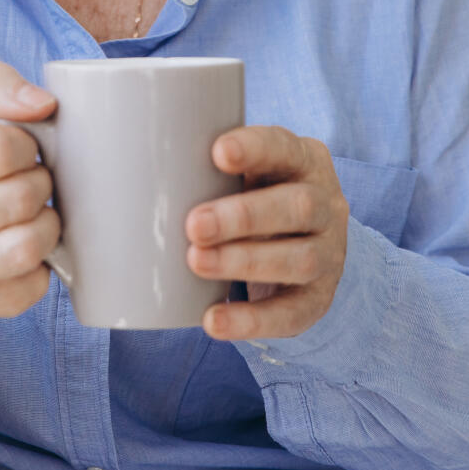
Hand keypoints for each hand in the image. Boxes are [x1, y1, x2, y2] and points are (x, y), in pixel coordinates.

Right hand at [0, 60, 60, 321]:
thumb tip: (44, 105)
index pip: (2, 148)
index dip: (25, 145)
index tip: (16, 149)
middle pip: (22, 197)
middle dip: (37, 182)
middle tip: (25, 180)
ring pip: (28, 247)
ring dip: (45, 225)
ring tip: (29, 213)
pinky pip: (30, 289)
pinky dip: (38, 267)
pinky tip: (18, 246)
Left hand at [185, 126, 348, 340]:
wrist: (305, 245)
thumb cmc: (257, 197)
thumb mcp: (248, 173)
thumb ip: (212, 168)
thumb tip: (138, 175)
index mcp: (305, 162)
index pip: (287, 148)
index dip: (256, 149)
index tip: (218, 152)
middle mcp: (327, 205)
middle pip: (298, 206)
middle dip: (244, 216)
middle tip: (195, 225)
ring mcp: (330, 254)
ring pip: (300, 259)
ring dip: (245, 262)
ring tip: (197, 263)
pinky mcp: (319, 299)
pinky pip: (292, 313)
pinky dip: (251, 321)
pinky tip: (213, 320)